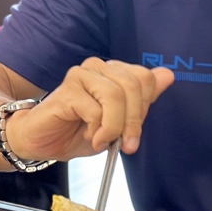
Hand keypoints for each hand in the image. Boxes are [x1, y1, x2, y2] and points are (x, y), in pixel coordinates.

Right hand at [6, 58, 173, 159]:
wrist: (43, 142)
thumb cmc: (79, 131)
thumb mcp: (120, 120)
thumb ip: (143, 99)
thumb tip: (168, 75)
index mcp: (115, 72)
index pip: (146, 79)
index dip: (144, 108)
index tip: (133, 131)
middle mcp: (99, 67)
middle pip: (134, 86)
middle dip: (133, 120)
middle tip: (125, 143)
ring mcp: (82, 75)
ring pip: (116, 96)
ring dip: (115, 126)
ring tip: (103, 139)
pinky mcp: (67, 89)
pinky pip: (96, 110)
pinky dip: (98, 130)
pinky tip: (89, 136)